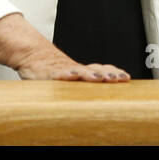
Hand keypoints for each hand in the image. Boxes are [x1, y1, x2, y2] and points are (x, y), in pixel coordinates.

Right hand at [16, 51, 130, 81]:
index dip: (114, 73)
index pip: (102, 70)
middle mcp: (76, 69)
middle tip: (118, 78)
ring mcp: (63, 70)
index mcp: (83, 71)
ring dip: (90, 74)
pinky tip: (72, 75)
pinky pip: (58, 74)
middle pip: (95, 70)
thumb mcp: (71, 77)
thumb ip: (84, 85)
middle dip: (107, 74)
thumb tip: (101, 105)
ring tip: (99, 78)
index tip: (126, 77)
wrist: (33, 54)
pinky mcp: (49, 73)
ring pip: (79, 71)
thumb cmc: (53, 69)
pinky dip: (66, 74)